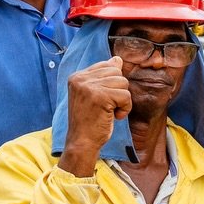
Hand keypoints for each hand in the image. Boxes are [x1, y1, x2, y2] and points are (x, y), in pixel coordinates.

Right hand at [57, 58, 130, 175]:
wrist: (82, 143)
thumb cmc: (89, 122)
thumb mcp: (94, 96)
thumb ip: (104, 77)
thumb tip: (118, 59)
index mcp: (77, 76)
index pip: (107, 66)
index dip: (112, 84)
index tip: (103, 101)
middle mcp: (80, 78)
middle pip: (117, 73)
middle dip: (118, 92)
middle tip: (107, 108)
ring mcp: (89, 86)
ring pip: (123, 83)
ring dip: (122, 101)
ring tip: (110, 112)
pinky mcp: (100, 96)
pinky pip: (125, 95)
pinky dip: (125, 109)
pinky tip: (113, 117)